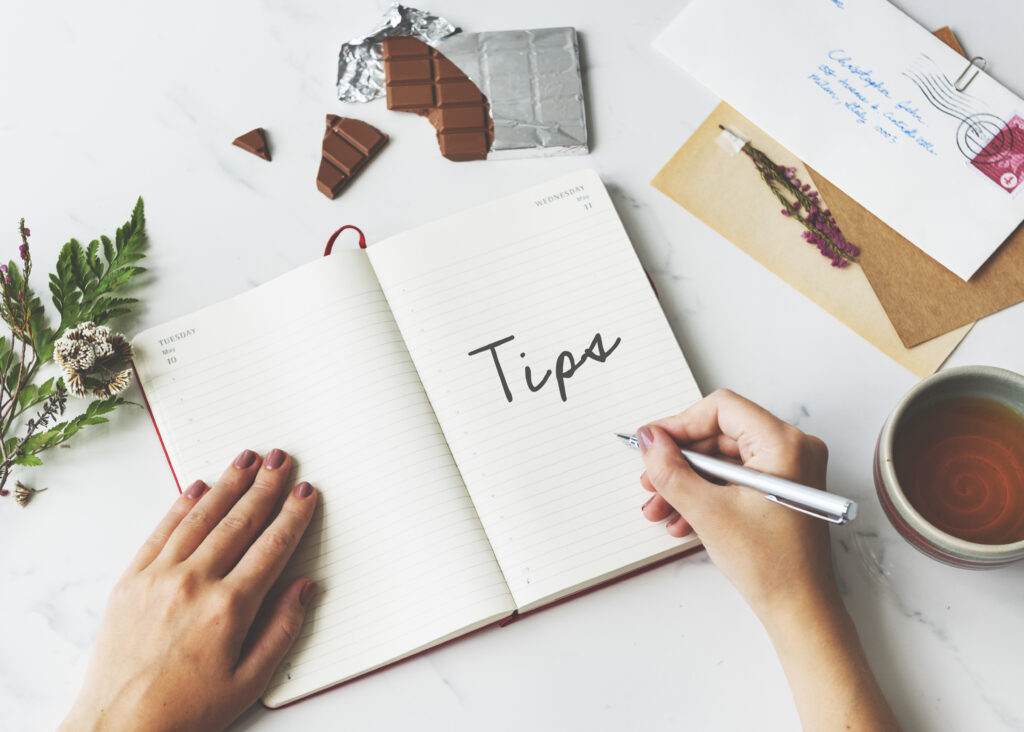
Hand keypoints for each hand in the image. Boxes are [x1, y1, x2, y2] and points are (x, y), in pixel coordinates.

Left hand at [61, 448, 317, 731]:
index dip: (292, 516)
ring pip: (201, 517)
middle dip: (265, 486)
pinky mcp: (130, 580)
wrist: (119, 726)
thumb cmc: (186, 709)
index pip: (271, 547)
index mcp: (229, 608)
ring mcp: (158, 578)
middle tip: (281, 459)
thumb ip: (283, 630)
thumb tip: (304, 587)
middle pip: (239, 522)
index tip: (304, 492)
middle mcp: (194, 583)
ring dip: (228, 483)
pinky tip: (197, 487)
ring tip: (247, 458)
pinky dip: (181, 505)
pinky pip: (161, 531)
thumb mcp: (250, 681)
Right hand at [638, 388, 832, 621]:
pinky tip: (682, 518)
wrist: (798, 610)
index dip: (680, 424)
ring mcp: (788, 470)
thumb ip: (671, 470)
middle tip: (651, 480)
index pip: (721, 409)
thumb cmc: (773, 566)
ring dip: (687, 482)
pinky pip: (734, 479)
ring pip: (722, 460)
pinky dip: (706, 494)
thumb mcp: (708, 512)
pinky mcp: (779, 490)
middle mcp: (792, 449)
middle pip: (719, 435)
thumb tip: (650, 440)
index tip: (652, 443)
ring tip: (660, 508)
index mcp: (784, 444)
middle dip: (679, 461)